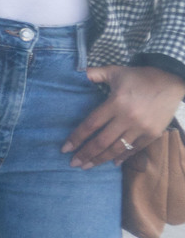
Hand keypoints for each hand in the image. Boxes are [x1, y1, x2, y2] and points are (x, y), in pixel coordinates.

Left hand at [63, 64, 184, 167]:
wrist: (170, 81)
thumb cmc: (140, 76)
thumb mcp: (116, 71)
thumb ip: (96, 73)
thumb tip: (79, 72)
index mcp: (116, 103)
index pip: (91, 124)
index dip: (77, 138)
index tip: (65, 148)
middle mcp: (127, 118)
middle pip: (101, 141)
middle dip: (85, 154)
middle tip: (73, 163)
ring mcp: (141, 128)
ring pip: (116, 149)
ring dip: (100, 159)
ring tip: (87, 166)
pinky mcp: (152, 134)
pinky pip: (134, 149)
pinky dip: (122, 157)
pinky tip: (112, 162)